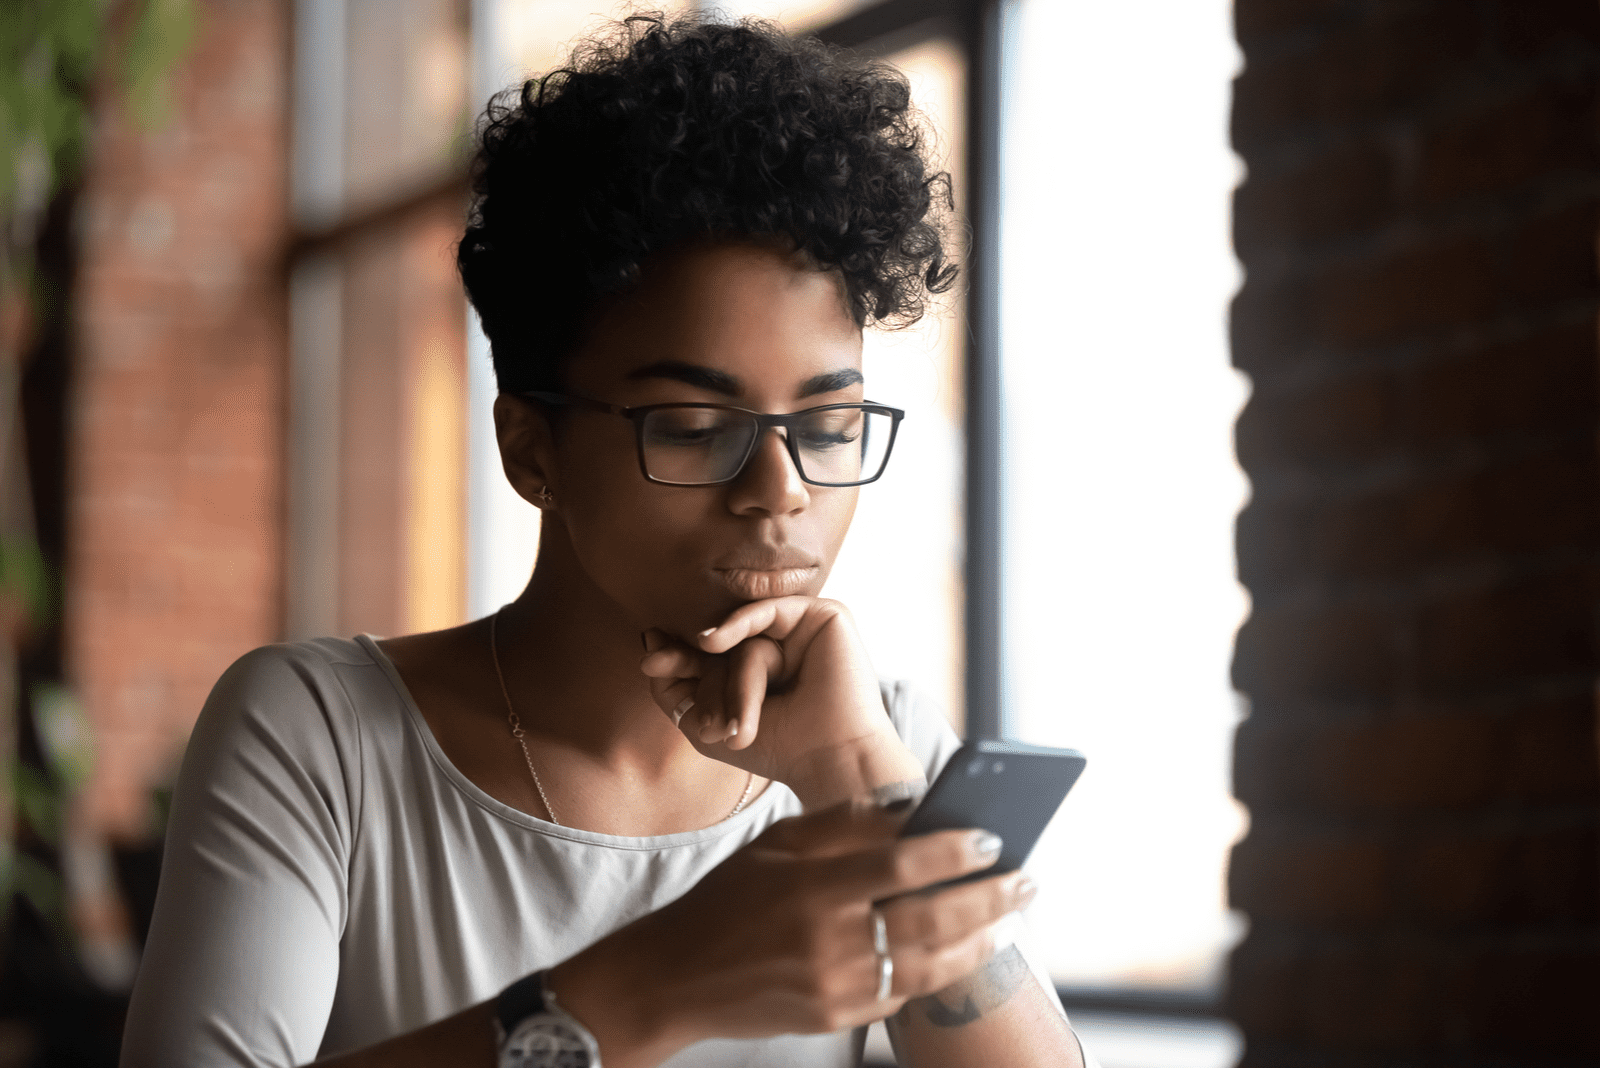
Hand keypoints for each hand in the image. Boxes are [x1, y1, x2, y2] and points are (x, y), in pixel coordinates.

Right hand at [552, 801, 1036, 1061]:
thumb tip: (910, 810)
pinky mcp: (835, 1017)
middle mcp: (827, 940)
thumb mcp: (776, 846)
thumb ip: (842, 827)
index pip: (901, 864)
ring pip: (929, 963)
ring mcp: (834, 986)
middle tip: (1028, 880)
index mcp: (811, 887)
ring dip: (980, 940)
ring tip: (1010, 920)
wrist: (678, 977)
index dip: (954, 852)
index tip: (994, 839)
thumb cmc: (729, 899)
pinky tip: (963, 950)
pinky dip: (938, 969)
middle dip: (990, 899)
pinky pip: (902, 991)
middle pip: (931, 918)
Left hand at [639, 597, 919, 798]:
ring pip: (746, 636)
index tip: (649, 663)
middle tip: (663, 674)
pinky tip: (711, 641)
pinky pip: (769, 609)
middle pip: (724, 642)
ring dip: (730, 680)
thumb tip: (649, 637)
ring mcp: (804, 630)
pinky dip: (738, 623)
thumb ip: (673, 687)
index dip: (678, 656)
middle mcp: (783, 646)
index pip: (712, 653)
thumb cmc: (776, 749)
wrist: (829, 759)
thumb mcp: (705, 724)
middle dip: (693, 666)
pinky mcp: (825, 616)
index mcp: (762, 670)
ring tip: (729, 727)